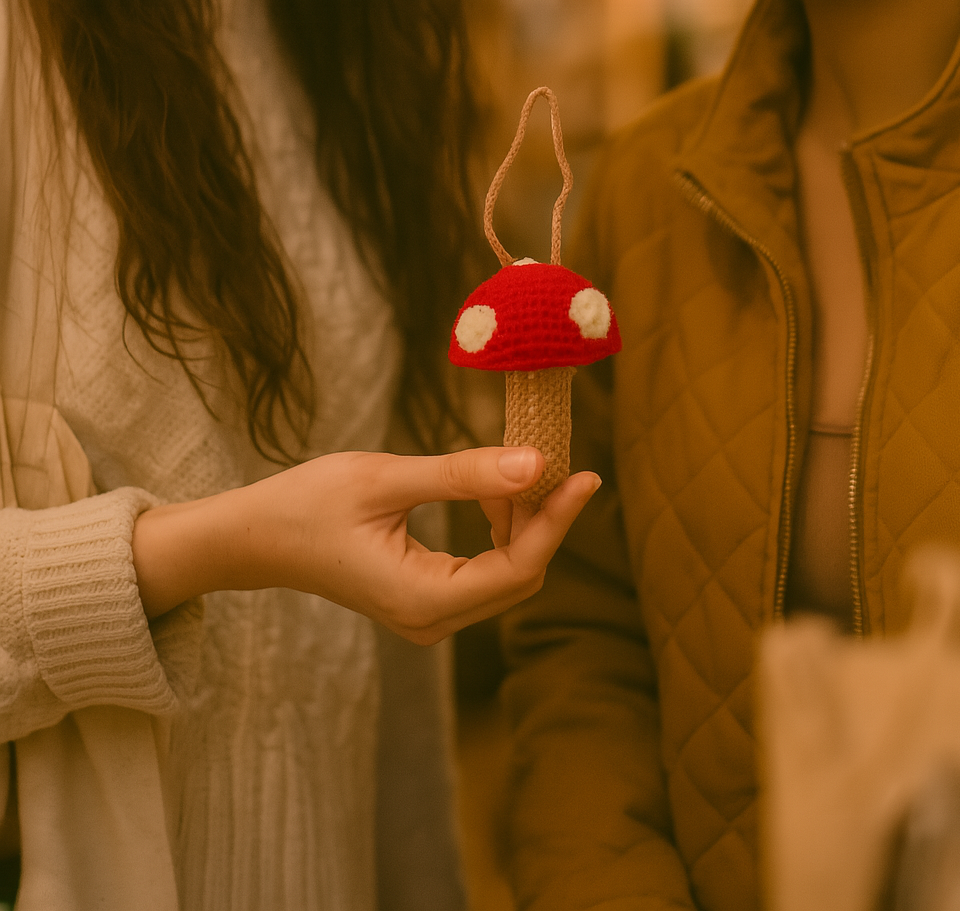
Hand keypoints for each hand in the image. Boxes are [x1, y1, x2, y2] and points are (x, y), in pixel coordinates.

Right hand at [132, 447, 599, 642]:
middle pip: (520, 576)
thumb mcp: (386, 478)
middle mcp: (432, 621)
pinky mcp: (424, 600)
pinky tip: (496, 489)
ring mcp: (428, 616)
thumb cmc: (308, 502)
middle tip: (559, 458)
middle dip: (545, 519)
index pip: (518, 566)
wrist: (254, 538)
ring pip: (506, 575)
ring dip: (523, 522)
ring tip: (525, 464)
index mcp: (422, 599)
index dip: (557, 520)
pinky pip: (483, 571)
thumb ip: (463, 474)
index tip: (586, 474)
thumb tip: (537, 463)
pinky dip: (500, 529)